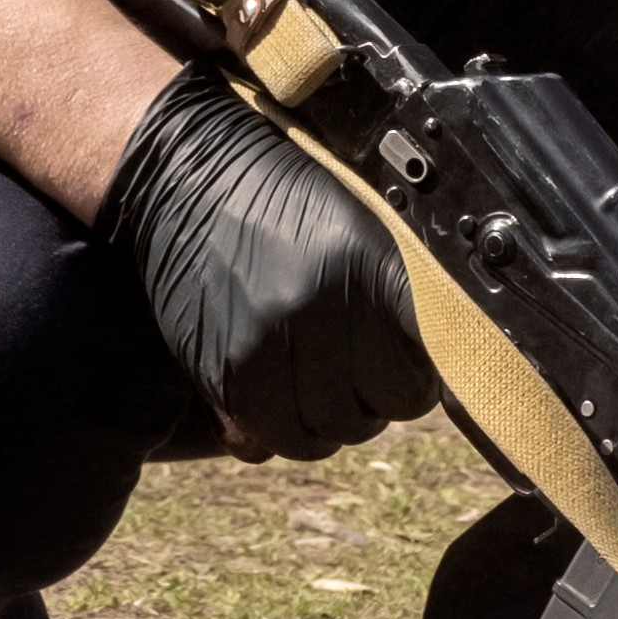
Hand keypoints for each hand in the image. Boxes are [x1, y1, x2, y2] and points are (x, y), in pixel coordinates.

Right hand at [97, 66, 437, 456]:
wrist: (187, 175)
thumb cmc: (283, 199)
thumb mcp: (357, 226)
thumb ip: (393, 297)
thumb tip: (430, 371)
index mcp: (365, 267)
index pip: (416, 376)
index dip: (415, 382)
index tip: (403, 371)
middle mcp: (317, 307)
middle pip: (371, 413)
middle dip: (370, 404)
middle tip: (355, 379)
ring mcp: (263, 344)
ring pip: (316, 437)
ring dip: (321, 424)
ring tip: (314, 391)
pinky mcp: (218, 369)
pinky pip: (258, 443)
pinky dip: (270, 433)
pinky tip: (273, 402)